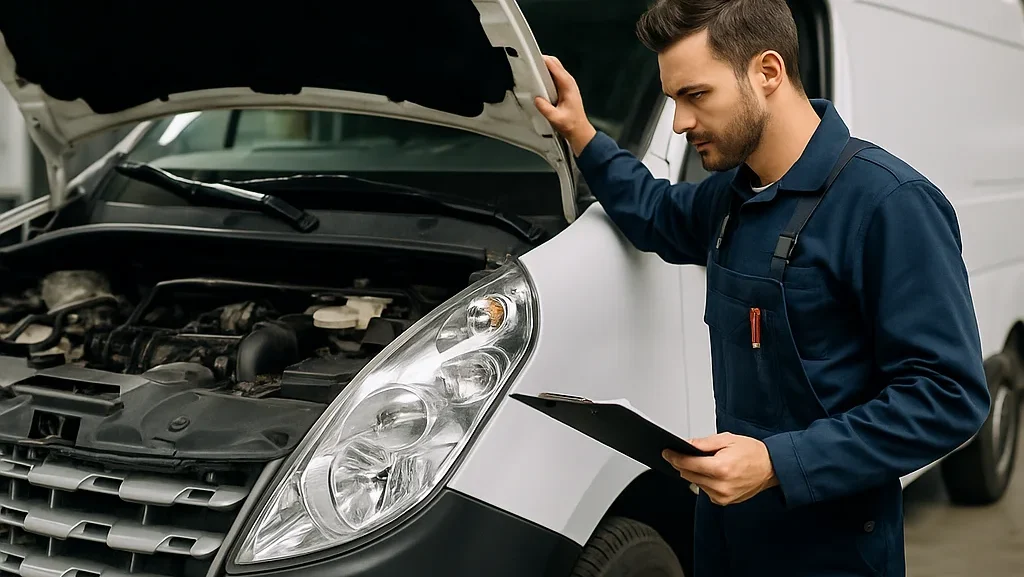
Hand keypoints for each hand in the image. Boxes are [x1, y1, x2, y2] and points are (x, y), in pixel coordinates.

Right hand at [533, 55, 596, 155]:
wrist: (579, 130)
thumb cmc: (571, 124)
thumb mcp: (556, 118)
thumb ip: (545, 109)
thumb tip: (537, 99)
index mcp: (568, 86)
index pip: (555, 66)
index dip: (544, 60)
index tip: (534, 57)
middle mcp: (568, 83)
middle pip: (554, 63)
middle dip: (542, 61)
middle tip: (529, 62)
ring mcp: (566, 85)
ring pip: (554, 68)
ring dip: (544, 67)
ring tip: (532, 68)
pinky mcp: (563, 89)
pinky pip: (553, 76)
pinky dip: (545, 74)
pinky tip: (538, 79)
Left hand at [662, 433, 778, 505]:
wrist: (771, 468)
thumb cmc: (752, 452)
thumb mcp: (726, 439)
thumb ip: (703, 444)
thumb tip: (686, 445)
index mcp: (721, 468)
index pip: (688, 464)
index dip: (674, 457)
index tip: (666, 452)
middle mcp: (721, 485)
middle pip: (688, 475)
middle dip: (682, 464)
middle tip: (681, 454)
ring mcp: (722, 496)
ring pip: (695, 483)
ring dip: (694, 473)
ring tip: (705, 462)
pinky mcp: (724, 501)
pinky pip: (704, 490)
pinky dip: (704, 481)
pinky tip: (712, 473)